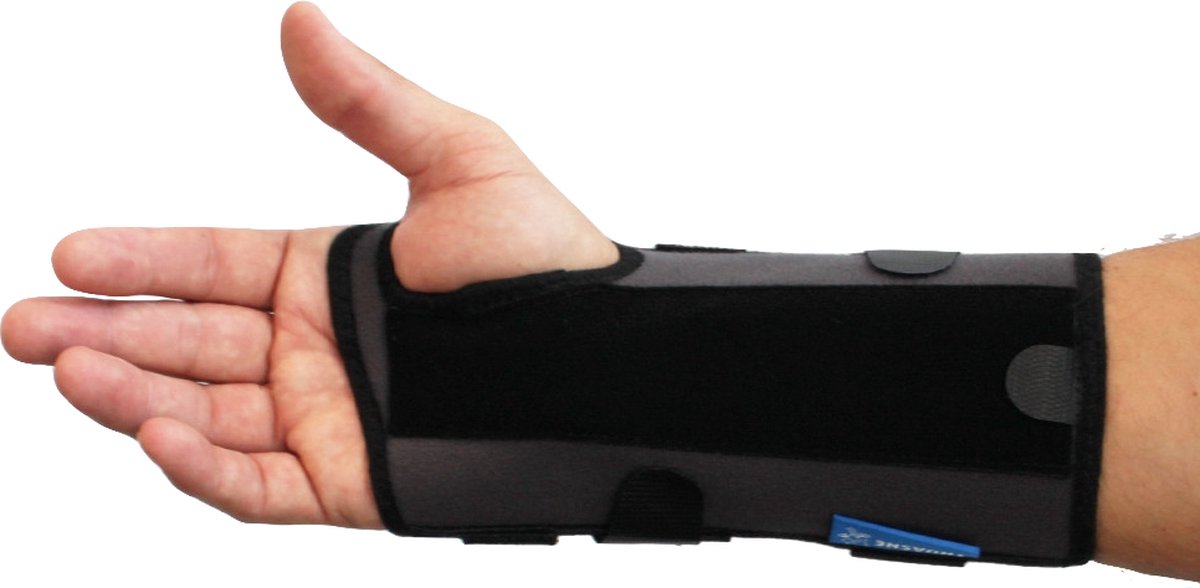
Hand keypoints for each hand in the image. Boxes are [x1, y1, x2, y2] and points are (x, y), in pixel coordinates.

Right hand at [0, 2, 614, 526]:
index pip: (211, 264)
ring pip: (206, 413)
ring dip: (133, 395)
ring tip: (69, 368)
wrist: (608, 363)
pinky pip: (258, 485)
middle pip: (189, 340)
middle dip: (105, 333)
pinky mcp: (349, 483)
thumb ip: (370, 103)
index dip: (142, 256)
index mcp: (326, 277)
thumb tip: (299, 20)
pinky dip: (203, 467)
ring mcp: (325, 420)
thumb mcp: (460, 160)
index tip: (71, 250)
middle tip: (26, 326)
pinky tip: (155, 433)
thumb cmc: (549, 261)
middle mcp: (312, 349)